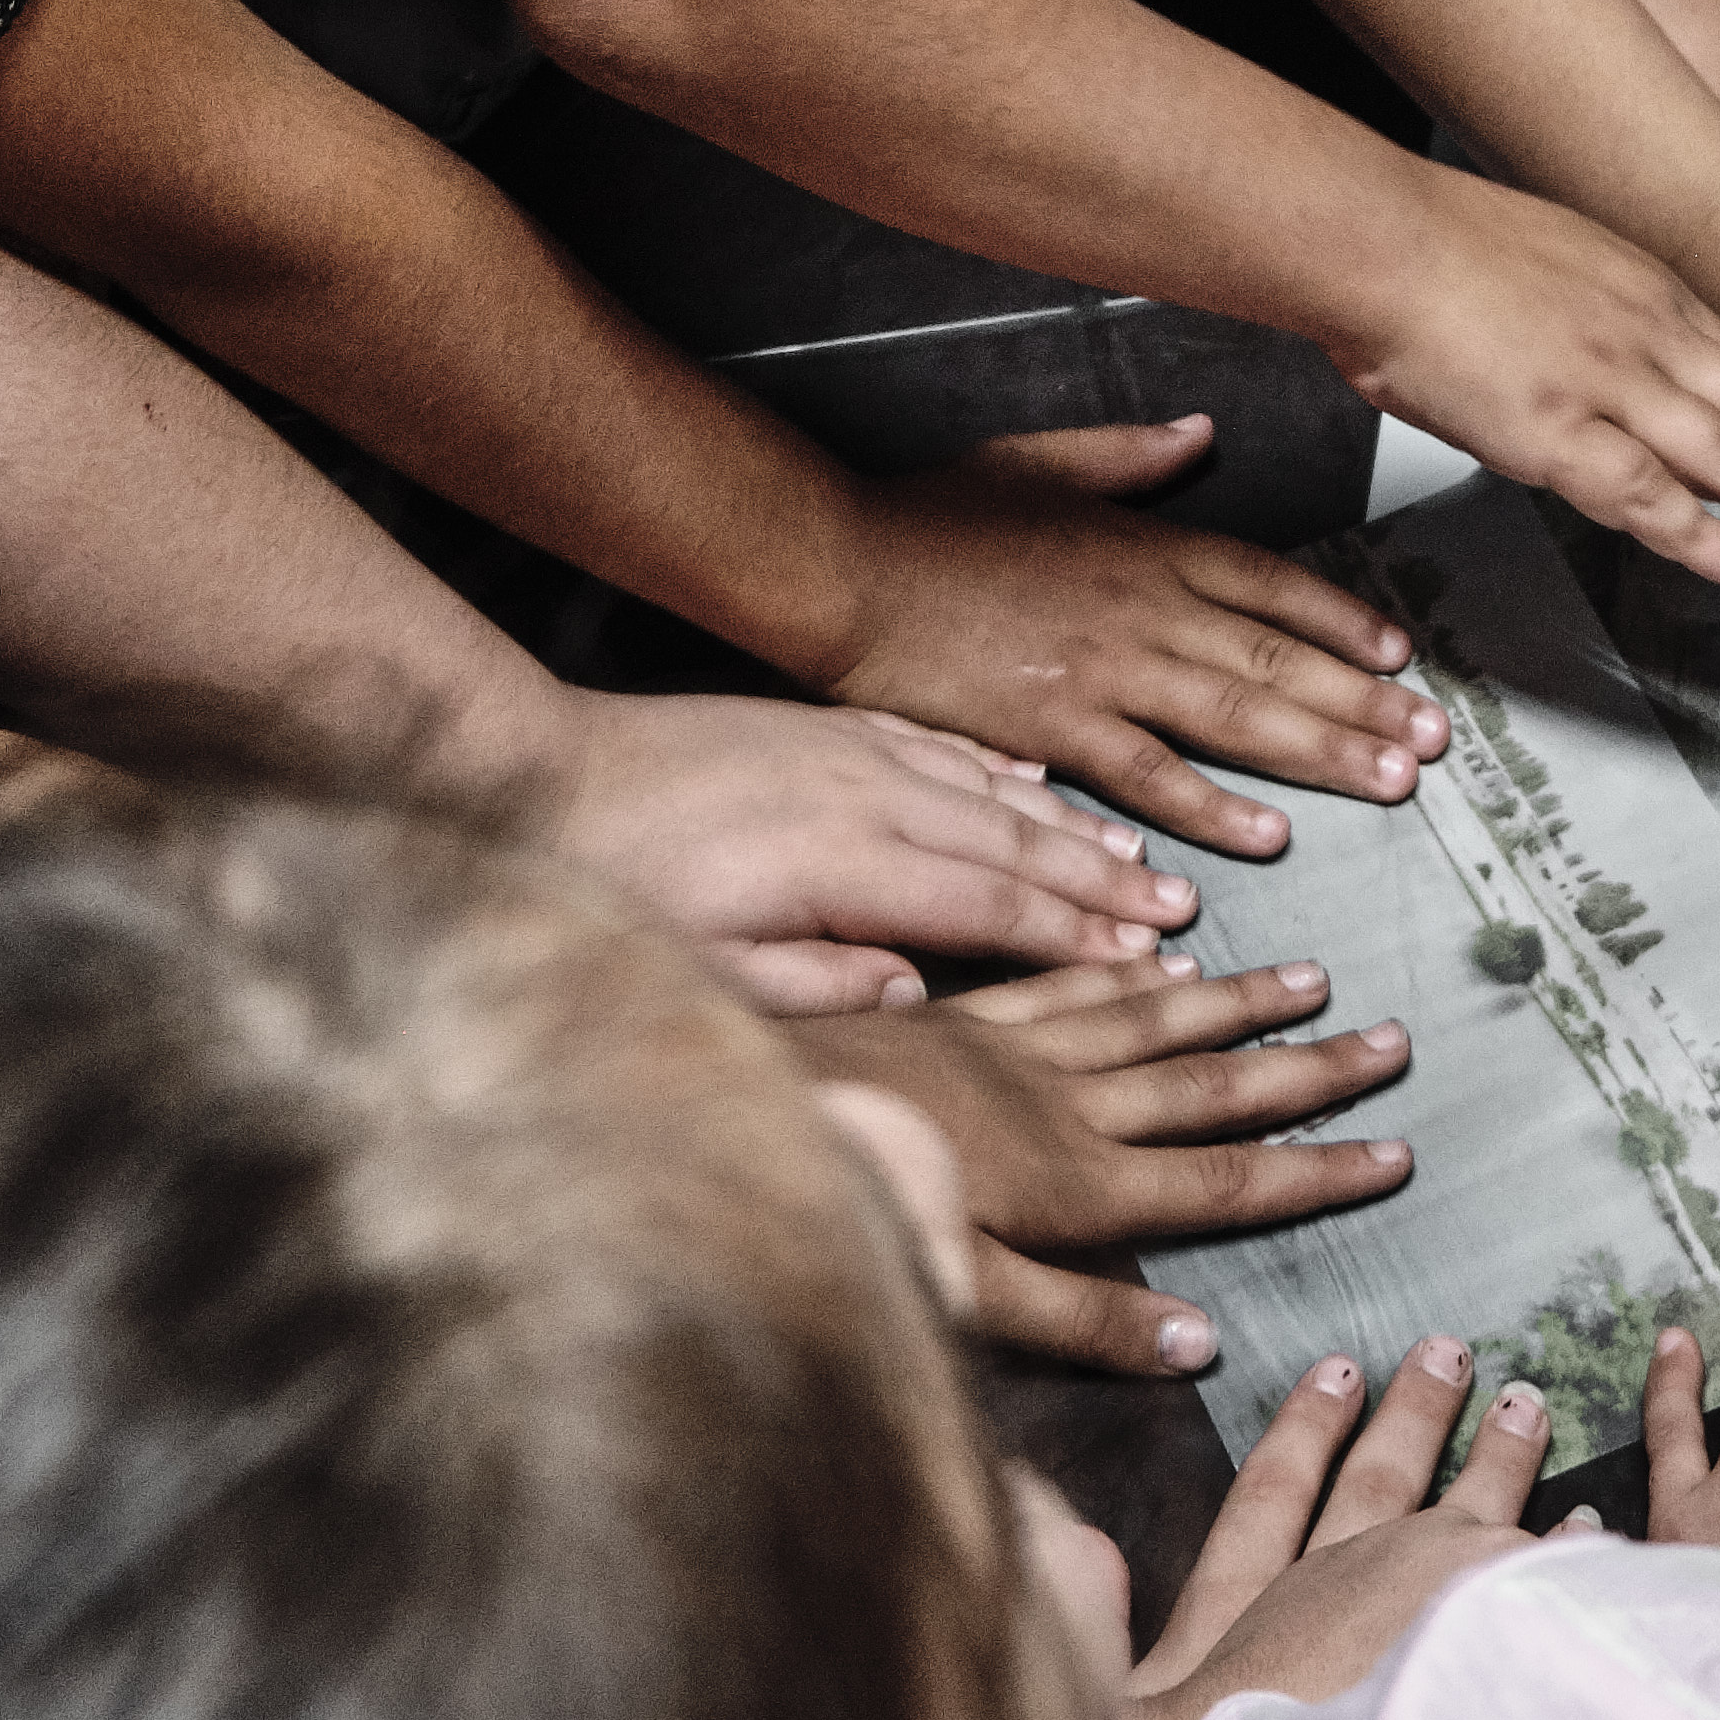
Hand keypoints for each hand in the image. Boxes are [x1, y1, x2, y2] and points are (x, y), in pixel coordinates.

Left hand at [543, 686, 1190, 1012]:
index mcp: (845, 860)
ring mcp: (847, 748)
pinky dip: (999, 770)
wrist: (538, 768)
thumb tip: (916, 993)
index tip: (1145, 958)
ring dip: (1069, 825)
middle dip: (1104, 880)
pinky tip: (1037, 784)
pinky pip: (940, 745)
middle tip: (1180, 910)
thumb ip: (820, 985)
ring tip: (1136, 854)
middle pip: (1014, 840)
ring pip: (989, 788)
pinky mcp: (821, 726)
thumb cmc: (613, 886)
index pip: (992, 903)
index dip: (1077, 934)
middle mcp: (866, 790)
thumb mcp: (705, 969)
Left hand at [782, 959, 1417, 1372]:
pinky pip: (1068, 977)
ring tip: (1311, 977)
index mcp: (1070, 1182)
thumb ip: (1078, 1318)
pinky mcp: (961, 1013)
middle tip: (1391, 1041)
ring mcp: (1012, 1048)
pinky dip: (1128, 965)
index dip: (1313, 1169)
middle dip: (1305, 1069)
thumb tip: (1197, 1341)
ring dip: (1237, 1001)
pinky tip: (1162, 946)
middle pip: (1208, 1086)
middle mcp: (1060, 1104)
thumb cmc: (842, 1210)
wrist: (736, 1105)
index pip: (1221, 1180)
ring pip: (1152, 1015)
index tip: (1395, 1151)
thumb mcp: (957, 1289)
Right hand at [822, 421, 1449, 855]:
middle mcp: (1145, 608)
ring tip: (1389, 780)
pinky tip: (1267, 836)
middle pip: (1279, 656)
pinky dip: (1214, 808)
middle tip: (1431, 739)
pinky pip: (1152, 775)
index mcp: (1146, 545)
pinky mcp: (1058, 728)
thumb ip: (1130, 457)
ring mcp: (1107, 671)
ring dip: (1322, 749)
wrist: (847, 568)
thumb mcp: (1039, 460)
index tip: (1399, 653)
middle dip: (1365, 699)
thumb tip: (1200, 435)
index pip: (1272, 584)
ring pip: (1238, 715)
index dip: (1343, 620)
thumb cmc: (931, 515)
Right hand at [1117, 1334, 1555, 1719]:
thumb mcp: (1124, 1714)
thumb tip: (1076, 1542)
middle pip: (1375, 1485)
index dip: (1299, 1436)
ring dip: (1498, 1456)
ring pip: (1470, 1511)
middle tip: (1446, 1351)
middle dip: (1409, 1416)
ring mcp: (1420, 1598)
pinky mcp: (1494, 1620)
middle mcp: (1335, 1587)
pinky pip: (1544, 1572)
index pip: (1268, 1507)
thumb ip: (1099, 1622)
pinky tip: (1591, 1526)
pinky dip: (1566, 1545)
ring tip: (1526, 1406)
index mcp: (1245, 1612)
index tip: (1333, 1372)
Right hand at [1333, 173, 1719, 592]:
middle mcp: (1653, 338)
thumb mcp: (1564, 253)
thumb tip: (1624, 348)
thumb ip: (1609, 306)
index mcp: (1654, 294)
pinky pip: (1645, 494)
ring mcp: (1611, 386)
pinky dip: (1700, 534)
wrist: (1386, 238)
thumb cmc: (1452, 242)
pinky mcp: (1557, 432)